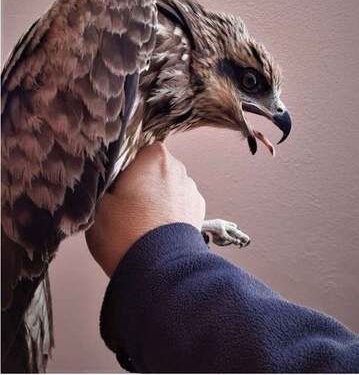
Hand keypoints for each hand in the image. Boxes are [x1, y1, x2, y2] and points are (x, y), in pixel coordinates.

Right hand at [85, 142, 205, 275]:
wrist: (160, 270)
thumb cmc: (125, 232)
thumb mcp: (95, 206)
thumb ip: (98, 185)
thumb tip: (99, 182)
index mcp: (154, 156)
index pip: (133, 150)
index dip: (119, 168)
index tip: (110, 187)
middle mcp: (178, 167)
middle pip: (151, 169)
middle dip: (139, 183)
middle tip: (121, 207)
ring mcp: (192, 190)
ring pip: (166, 188)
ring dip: (155, 199)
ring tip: (138, 224)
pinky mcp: (199, 213)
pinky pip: (178, 206)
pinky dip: (168, 214)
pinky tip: (155, 231)